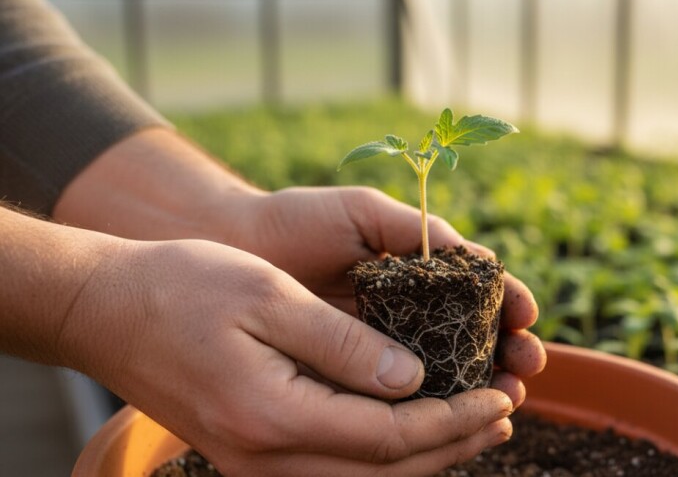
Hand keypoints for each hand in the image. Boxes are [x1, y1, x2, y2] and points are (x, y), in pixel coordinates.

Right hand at [63, 238, 512, 475]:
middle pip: (385, 473)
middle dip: (453, 447)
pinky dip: (384, 457)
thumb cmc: (183, 287)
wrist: (106, 310)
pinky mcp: (250, 451)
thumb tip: (412, 380)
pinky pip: (334, 471)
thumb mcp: (269, 298)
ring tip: (473, 427)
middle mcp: (266, 456)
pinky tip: (410, 430)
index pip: (391, 437)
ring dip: (425, 458)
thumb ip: (343, 345)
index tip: (499, 396)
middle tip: (503, 415)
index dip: (453, 421)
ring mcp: (255, 462)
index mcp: (274, 415)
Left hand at [227, 186, 546, 406]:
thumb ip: (413, 229)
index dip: (508, 304)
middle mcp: (409, 314)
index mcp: (419, 272)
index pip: (479, 291)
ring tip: (505, 396)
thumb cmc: (297, 221)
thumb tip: (473, 257)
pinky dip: (432, 409)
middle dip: (507, 354)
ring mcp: (382, 348)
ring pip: (446, 375)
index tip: (525, 316)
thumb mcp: (362, 212)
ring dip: (481, 386)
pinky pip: (397, 399)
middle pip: (474, 339)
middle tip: (524, 366)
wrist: (231, 248)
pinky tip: (454, 416)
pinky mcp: (351, 377)